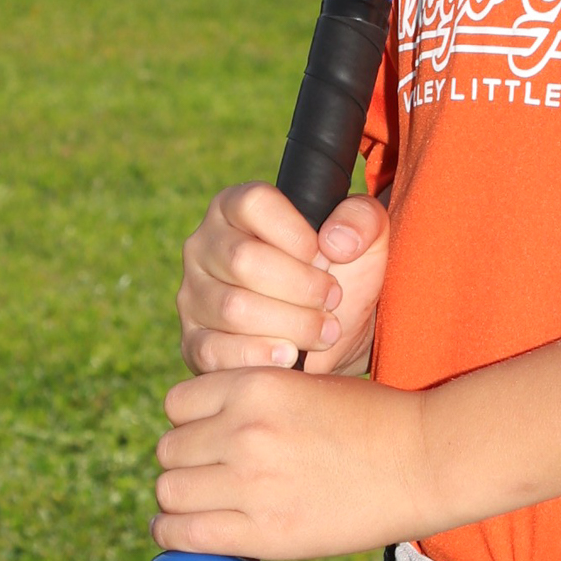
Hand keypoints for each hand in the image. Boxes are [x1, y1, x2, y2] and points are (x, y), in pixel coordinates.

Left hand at [154, 360, 433, 560]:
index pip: (177, 405)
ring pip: (169, 491)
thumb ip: (255, 402)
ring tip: (192, 509)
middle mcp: (245, 429)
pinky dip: (173, 536)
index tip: (204, 440)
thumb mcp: (306, 387)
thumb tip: (208, 431)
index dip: (188, 424)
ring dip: (176, 501)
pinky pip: (185, 534)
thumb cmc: (372, 422)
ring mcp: (251, 481)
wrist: (424, 460)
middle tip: (204, 478)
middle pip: (169, 450)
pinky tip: (181, 535)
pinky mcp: (264, 529)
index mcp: (255, 386)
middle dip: (183, 464)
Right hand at [177, 183, 388, 375]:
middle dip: (301, 287)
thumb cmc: (343, 276)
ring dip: (290, 324)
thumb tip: (334, 241)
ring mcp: (193, 295)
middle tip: (332, 300)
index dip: (296, 234)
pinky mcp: (194, 341)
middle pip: (243, 260)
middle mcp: (205, 245)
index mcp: (236, 207)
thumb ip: (362, 219)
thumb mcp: (366, 239)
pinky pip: (215, 350)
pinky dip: (260, 356)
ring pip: (233, 308)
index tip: (324, 256)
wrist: (335, 334)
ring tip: (325, 331)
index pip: (254, 203)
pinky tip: (290, 356)